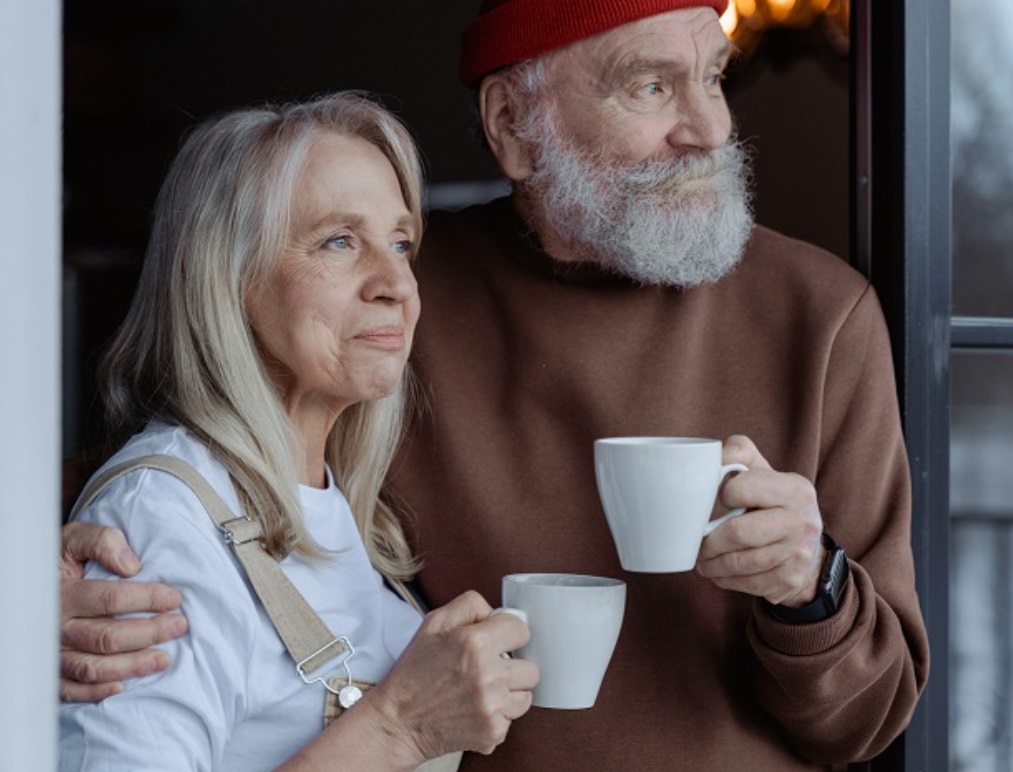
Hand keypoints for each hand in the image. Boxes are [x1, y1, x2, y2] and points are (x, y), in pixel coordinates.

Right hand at [60, 522, 187, 701]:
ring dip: (131, 666)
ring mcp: (52, 652)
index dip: (147, 598)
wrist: (28, 583)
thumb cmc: (61, 562)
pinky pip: (70, 690)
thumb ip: (103, 542)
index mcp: (64, 593)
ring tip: (163, 659)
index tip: (174, 598)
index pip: (110, 598)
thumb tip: (131, 565)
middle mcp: (56, 626)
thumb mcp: (75, 539)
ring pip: (93, 667)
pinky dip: (95, 692)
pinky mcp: (51, 671)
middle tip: (179, 626)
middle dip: (149, 632)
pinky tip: (122, 687)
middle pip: (107, 636)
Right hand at [358, 590, 537, 764]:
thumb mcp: (433, 623)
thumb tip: (497, 612)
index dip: (508, 634)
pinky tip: (475, 710)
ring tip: (482, 691)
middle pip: (530, 667)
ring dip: (509, 693)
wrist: (398, 721)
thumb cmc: (415, 671)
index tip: (497, 641)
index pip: (521, 630)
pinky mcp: (493, 732)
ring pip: (526, 695)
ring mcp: (492, 707)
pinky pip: (512, 719)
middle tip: (488, 669)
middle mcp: (488, 675)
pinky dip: (498, 716)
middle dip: (512, 667)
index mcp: (475, 643)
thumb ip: (470, 605)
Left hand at [696, 435, 823, 606]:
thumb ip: (740, 453)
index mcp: (796, 489)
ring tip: (703, 560)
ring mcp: (799, 554)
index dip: (723, 494)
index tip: (718, 500)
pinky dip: (726, 580)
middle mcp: (803, 521)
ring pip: (741, 562)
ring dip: (713, 564)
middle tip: (699, 543)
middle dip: (710, 541)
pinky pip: (748, 583)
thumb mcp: (763, 472)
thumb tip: (713, 455)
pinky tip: (719, 573)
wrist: (806, 547)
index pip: (742, 489)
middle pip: (739, 532)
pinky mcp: (791, 580)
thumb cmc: (772, 503)